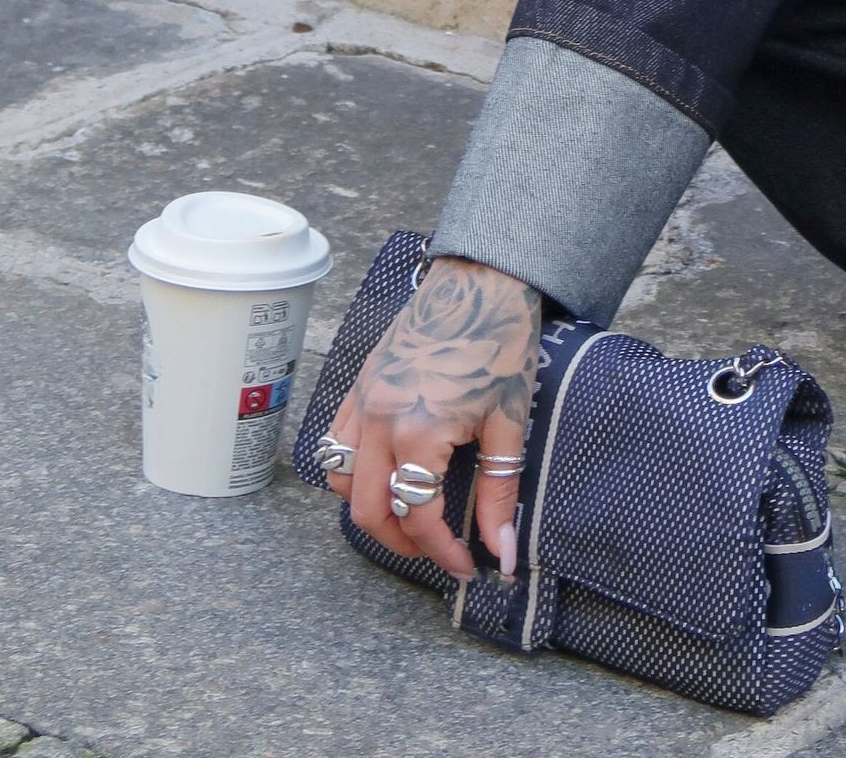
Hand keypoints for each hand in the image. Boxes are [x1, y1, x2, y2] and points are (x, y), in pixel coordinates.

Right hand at [322, 254, 541, 583]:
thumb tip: (502, 553)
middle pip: (368, 512)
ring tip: (410, 515)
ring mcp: (362, 400)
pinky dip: (351, 470)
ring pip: (340, 482)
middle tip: (437, 551)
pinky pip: (335, 443)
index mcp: (419, 431)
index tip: (467, 566)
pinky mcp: (358, 384)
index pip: (418, 517)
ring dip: (369, 509)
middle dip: (402, 544)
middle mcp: (379, 420)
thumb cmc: (501, 344)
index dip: (442, 552)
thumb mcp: (509, 422)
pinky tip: (385, 473)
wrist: (483, 280)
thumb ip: (499, 493)